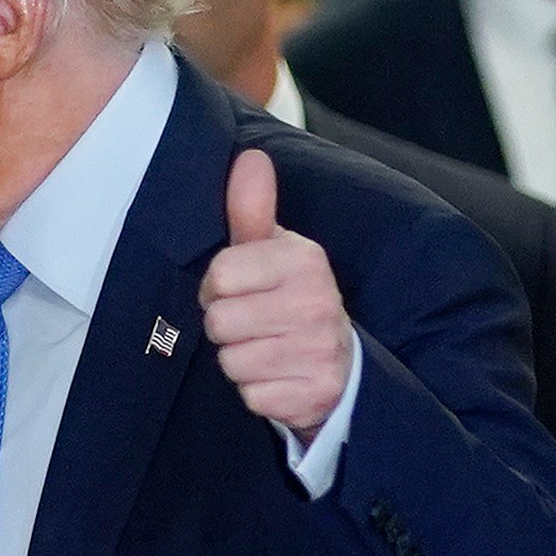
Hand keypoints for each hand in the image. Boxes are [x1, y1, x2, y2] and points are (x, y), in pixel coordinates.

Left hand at [201, 149, 351, 436]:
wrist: (339, 362)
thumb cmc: (292, 299)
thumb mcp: (274, 252)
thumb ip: (252, 210)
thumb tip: (250, 159)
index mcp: (305, 261)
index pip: (219, 275)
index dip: (216, 287)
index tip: (238, 291)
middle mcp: (317, 303)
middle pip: (219, 322)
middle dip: (226, 328)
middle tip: (252, 325)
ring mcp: (319, 351)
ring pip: (232, 363)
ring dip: (240, 361)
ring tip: (266, 350)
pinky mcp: (315, 394)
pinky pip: (252, 397)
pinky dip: (258, 392)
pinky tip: (279, 377)